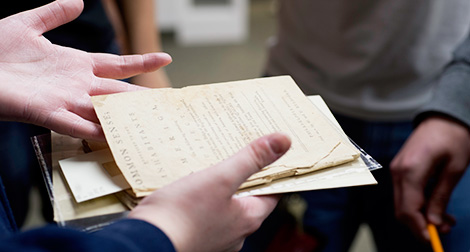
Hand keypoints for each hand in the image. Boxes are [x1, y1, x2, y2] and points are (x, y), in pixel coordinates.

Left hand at [0, 0, 171, 139]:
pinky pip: (76, 125)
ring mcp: (64, 100)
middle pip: (117, 91)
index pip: (116, 64)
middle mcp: (76, 84)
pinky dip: (96, 132)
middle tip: (167, 103)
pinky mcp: (46, 113)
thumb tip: (78, 1)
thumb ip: (53, 13)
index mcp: (75, 63)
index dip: (141, 62)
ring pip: (103, 110)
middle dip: (141, 97)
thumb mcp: (26, 25)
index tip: (165, 58)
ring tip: (150, 123)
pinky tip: (115, 137)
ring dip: (126, 117)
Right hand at [129, 133, 290, 251]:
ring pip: (224, 204)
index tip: (273, 154)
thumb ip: (251, 159)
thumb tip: (283, 142)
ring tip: (212, 165)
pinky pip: (204, 212)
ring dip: (220, 186)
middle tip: (239, 153)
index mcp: (248, 218)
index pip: (272, 192)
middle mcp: (234, 232)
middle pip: (247, 197)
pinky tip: (190, 185)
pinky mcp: (194, 235)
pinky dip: (202, 197)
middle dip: (244, 176)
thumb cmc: (182, 215)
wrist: (144, 242)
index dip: (274, 171)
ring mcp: (214, 236)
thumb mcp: (221, 178)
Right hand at [391, 116, 469, 239]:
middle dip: (421, 224)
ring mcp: (397, 170)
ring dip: (421, 216)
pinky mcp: (400, 170)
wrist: (442, 117)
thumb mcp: (455, 169)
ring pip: (402, 204)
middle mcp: (398, 171)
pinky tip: (435, 206)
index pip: (408, 208)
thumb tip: (433, 222)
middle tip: (446, 228)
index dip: (419, 227)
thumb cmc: (452, 138)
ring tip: (446, 218)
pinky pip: (404, 194)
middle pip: (402, 210)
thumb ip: (440, 196)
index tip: (433, 239)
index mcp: (411, 170)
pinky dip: (418, 205)